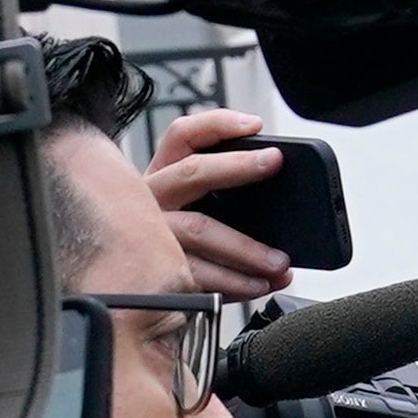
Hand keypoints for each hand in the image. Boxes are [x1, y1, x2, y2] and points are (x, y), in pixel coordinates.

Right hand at [149, 105, 293, 298]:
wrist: (138, 292)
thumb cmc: (179, 243)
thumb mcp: (194, 209)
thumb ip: (224, 195)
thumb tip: (277, 193)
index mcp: (162, 175)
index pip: (182, 136)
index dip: (217, 124)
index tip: (255, 125)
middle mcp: (151, 198)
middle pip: (191, 171)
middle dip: (237, 164)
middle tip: (273, 163)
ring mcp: (149, 234)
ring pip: (200, 229)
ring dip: (246, 247)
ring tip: (280, 261)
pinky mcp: (155, 272)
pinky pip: (199, 274)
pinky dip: (235, 283)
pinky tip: (258, 285)